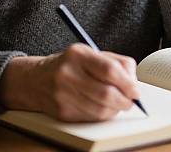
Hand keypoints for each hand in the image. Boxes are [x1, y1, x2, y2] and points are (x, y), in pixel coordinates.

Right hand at [0, 44, 140, 121]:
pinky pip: (90, 118)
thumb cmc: (68, 64)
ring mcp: (62, 94)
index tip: (135, 90)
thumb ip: (115, 62)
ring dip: (115, 110)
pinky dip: (102, 116)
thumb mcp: (89, 53)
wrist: (34, 79)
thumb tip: (134, 81)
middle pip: (106, 93)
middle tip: (130, 101)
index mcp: (78, 54)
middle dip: (124, 100)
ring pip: (100, 110)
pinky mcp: (61, 112)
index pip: (109, 70)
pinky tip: (103, 108)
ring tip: (117, 104)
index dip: (127, 83)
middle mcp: (68, 73)